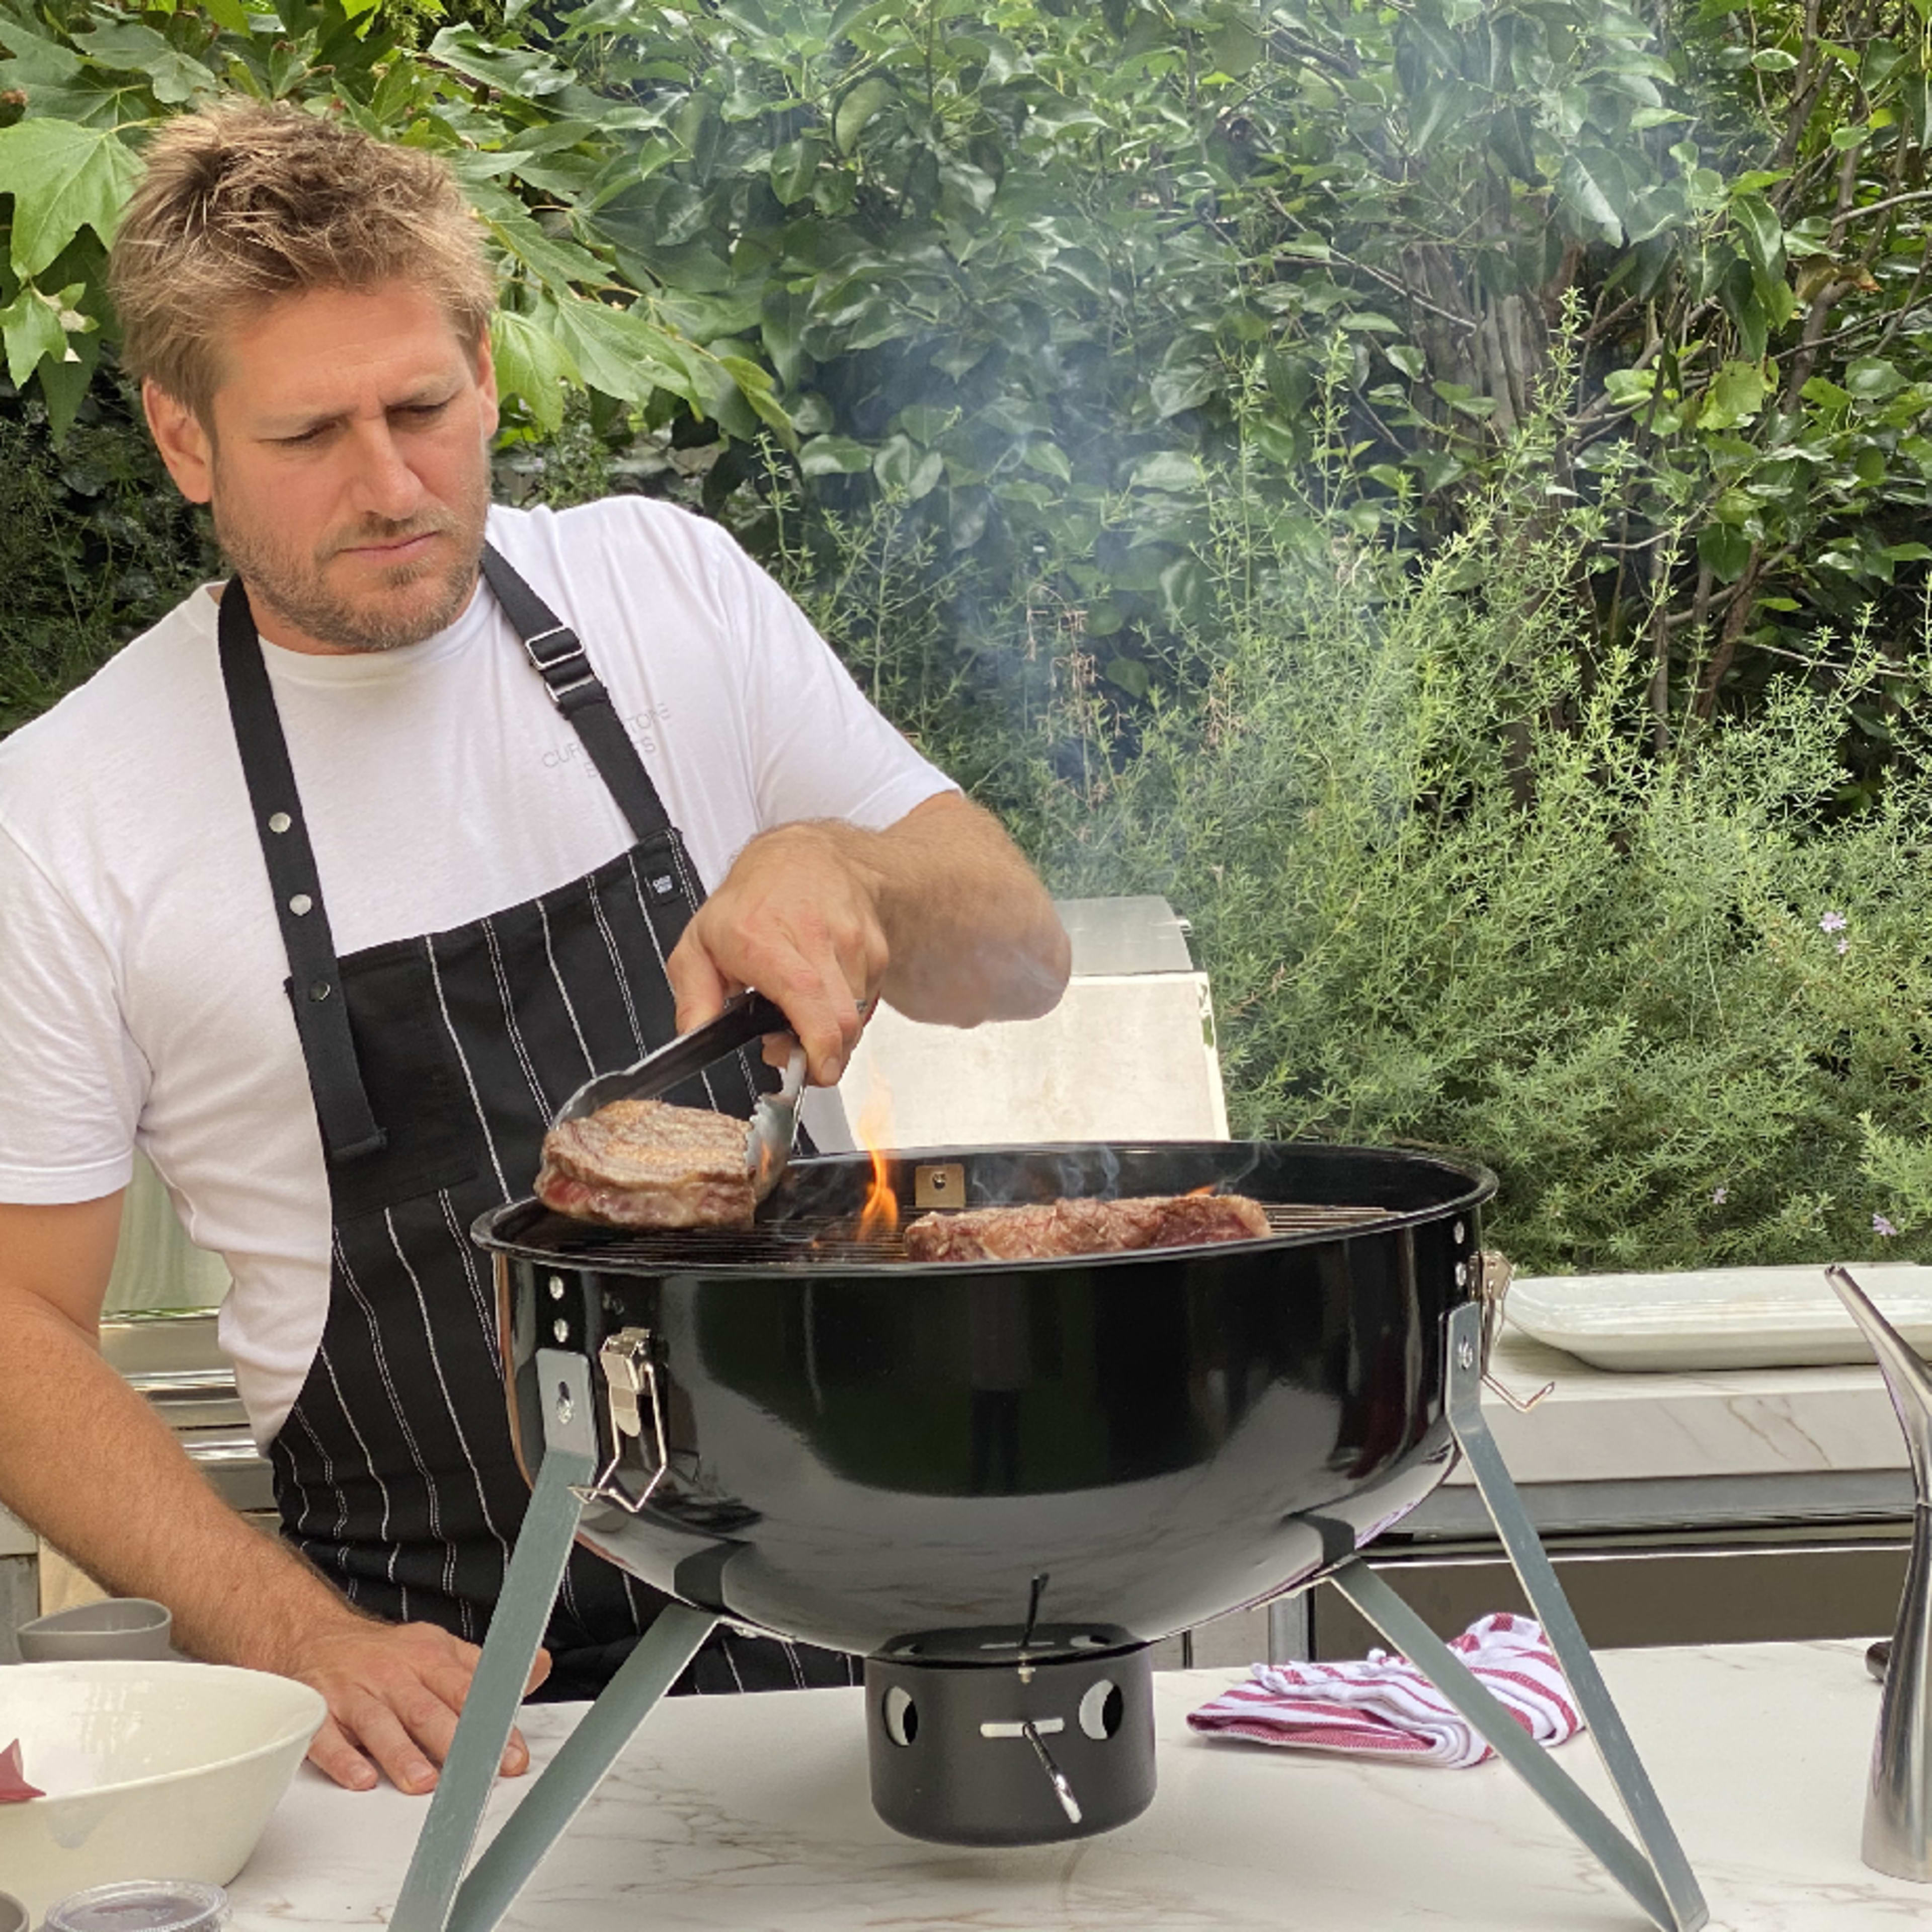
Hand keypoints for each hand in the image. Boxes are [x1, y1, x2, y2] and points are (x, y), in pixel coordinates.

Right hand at [290, 1614, 550, 1793]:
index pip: (466, 1692)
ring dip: (401, 1754)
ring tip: (422, 1782)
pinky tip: (361, 1779)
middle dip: (451, 1742)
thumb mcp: (441, 1650)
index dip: (491, 1723)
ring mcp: (354, 1693)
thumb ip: (487, 1668)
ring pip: (378, 1724)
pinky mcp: (318, 1711)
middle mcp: (393, 1675)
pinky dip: (343, 1759)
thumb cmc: (389, 1655)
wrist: (319, 1638)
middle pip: (425, 1709)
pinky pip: (326, 1737)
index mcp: (428, 1659)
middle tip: (472, 1774)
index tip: (511, 1756)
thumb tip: (539, 1665)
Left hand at [667, 823, 886, 1085]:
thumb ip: (693, 998)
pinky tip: (823, 997)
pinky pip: (868, 1003)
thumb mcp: (699, 943)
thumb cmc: (752, 900)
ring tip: (802, 1017)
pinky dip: (847, 1014)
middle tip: (793, 1052)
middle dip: (823, 1054)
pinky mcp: (876, 950)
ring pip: (857, 1016)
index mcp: (764, 937)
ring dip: (833, 1035)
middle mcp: (814, 936)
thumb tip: (695, 1037)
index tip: (812, 1069)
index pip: (805, 994)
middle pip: (841, 1019)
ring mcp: (852, 942)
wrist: (807, 856)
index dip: (816, 1043)